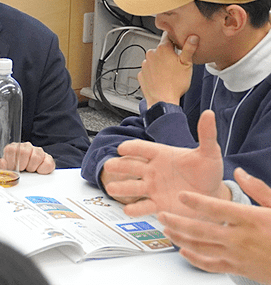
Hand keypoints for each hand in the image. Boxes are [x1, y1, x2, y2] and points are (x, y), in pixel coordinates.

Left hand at [0, 142, 54, 173]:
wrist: (26, 178)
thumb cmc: (13, 173)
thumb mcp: (3, 171)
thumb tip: (3, 162)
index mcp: (13, 148)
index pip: (11, 149)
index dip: (11, 162)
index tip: (12, 169)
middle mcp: (25, 147)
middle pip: (24, 152)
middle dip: (22, 165)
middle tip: (21, 170)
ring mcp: (37, 151)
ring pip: (36, 156)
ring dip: (32, 167)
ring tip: (29, 170)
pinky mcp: (48, 158)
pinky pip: (48, 162)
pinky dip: (43, 170)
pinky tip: (38, 171)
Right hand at [104, 110, 228, 216]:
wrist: (214, 195)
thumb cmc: (209, 172)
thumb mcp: (210, 153)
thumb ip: (207, 134)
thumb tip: (208, 113)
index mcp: (162, 155)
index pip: (143, 148)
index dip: (132, 148)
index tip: (122, 148)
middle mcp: (153, 170)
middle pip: (131, 166)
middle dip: (119, 166)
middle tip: (109, 166)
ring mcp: (154, 188)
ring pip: (133, 187)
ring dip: (122, 188)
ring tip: (112, 189)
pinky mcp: (158, 205)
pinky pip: (144, 206)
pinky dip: (135, 209)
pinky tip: (128, 210)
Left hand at [139, 32, 197, 108]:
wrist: (162, 100)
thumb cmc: (175, 84)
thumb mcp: (187, 64)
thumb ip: (189, 49)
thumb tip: (192, 37)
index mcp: (162, 49)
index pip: (168, 36)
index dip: (174, 38)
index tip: (178, 42)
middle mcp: (151, 54)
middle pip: (161, 49)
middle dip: (168, 53)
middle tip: (177, 63)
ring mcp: (145, 64)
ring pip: (155, 59)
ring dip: (161, 63)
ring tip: (169, 73)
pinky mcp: (141, 73)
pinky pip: (149, 69)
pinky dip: (154, 72)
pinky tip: (162, 78)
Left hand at [158, 168, 270, 283]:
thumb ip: (258, 189)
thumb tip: (239, 172)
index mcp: (251, 219)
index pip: (216, 208)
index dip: (196, 201)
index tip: (180, 195)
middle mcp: (241, 238)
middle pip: (201, 229)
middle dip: (177, 221)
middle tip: (161, 214)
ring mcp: (238, 255)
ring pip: (201, 247)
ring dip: (180, 238)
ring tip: (167, 230)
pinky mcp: (239, 269)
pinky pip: (211, 265)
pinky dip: (194, 259)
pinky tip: (184, 252)